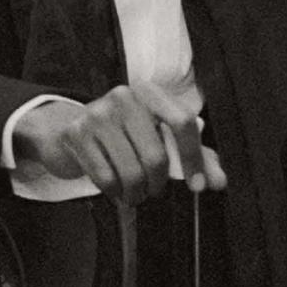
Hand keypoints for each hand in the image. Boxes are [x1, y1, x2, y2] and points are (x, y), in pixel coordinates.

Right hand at [22, 81, 226, 200]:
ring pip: (132, 172)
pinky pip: (106, 178)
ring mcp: (97, 113)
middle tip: (153, 191)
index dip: (194, 158)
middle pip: (156, 156)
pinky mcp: (76, 133)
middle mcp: (125, 97)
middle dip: (158, 184)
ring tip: (134, 193)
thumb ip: (192, 156)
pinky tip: (115, 189)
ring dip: (136, 193)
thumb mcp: (158, 138)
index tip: (198, 185)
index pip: (182, 122)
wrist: (67, 130)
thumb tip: (218, 181)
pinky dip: (115, 193)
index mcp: (151, 93)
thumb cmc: (123, 135)